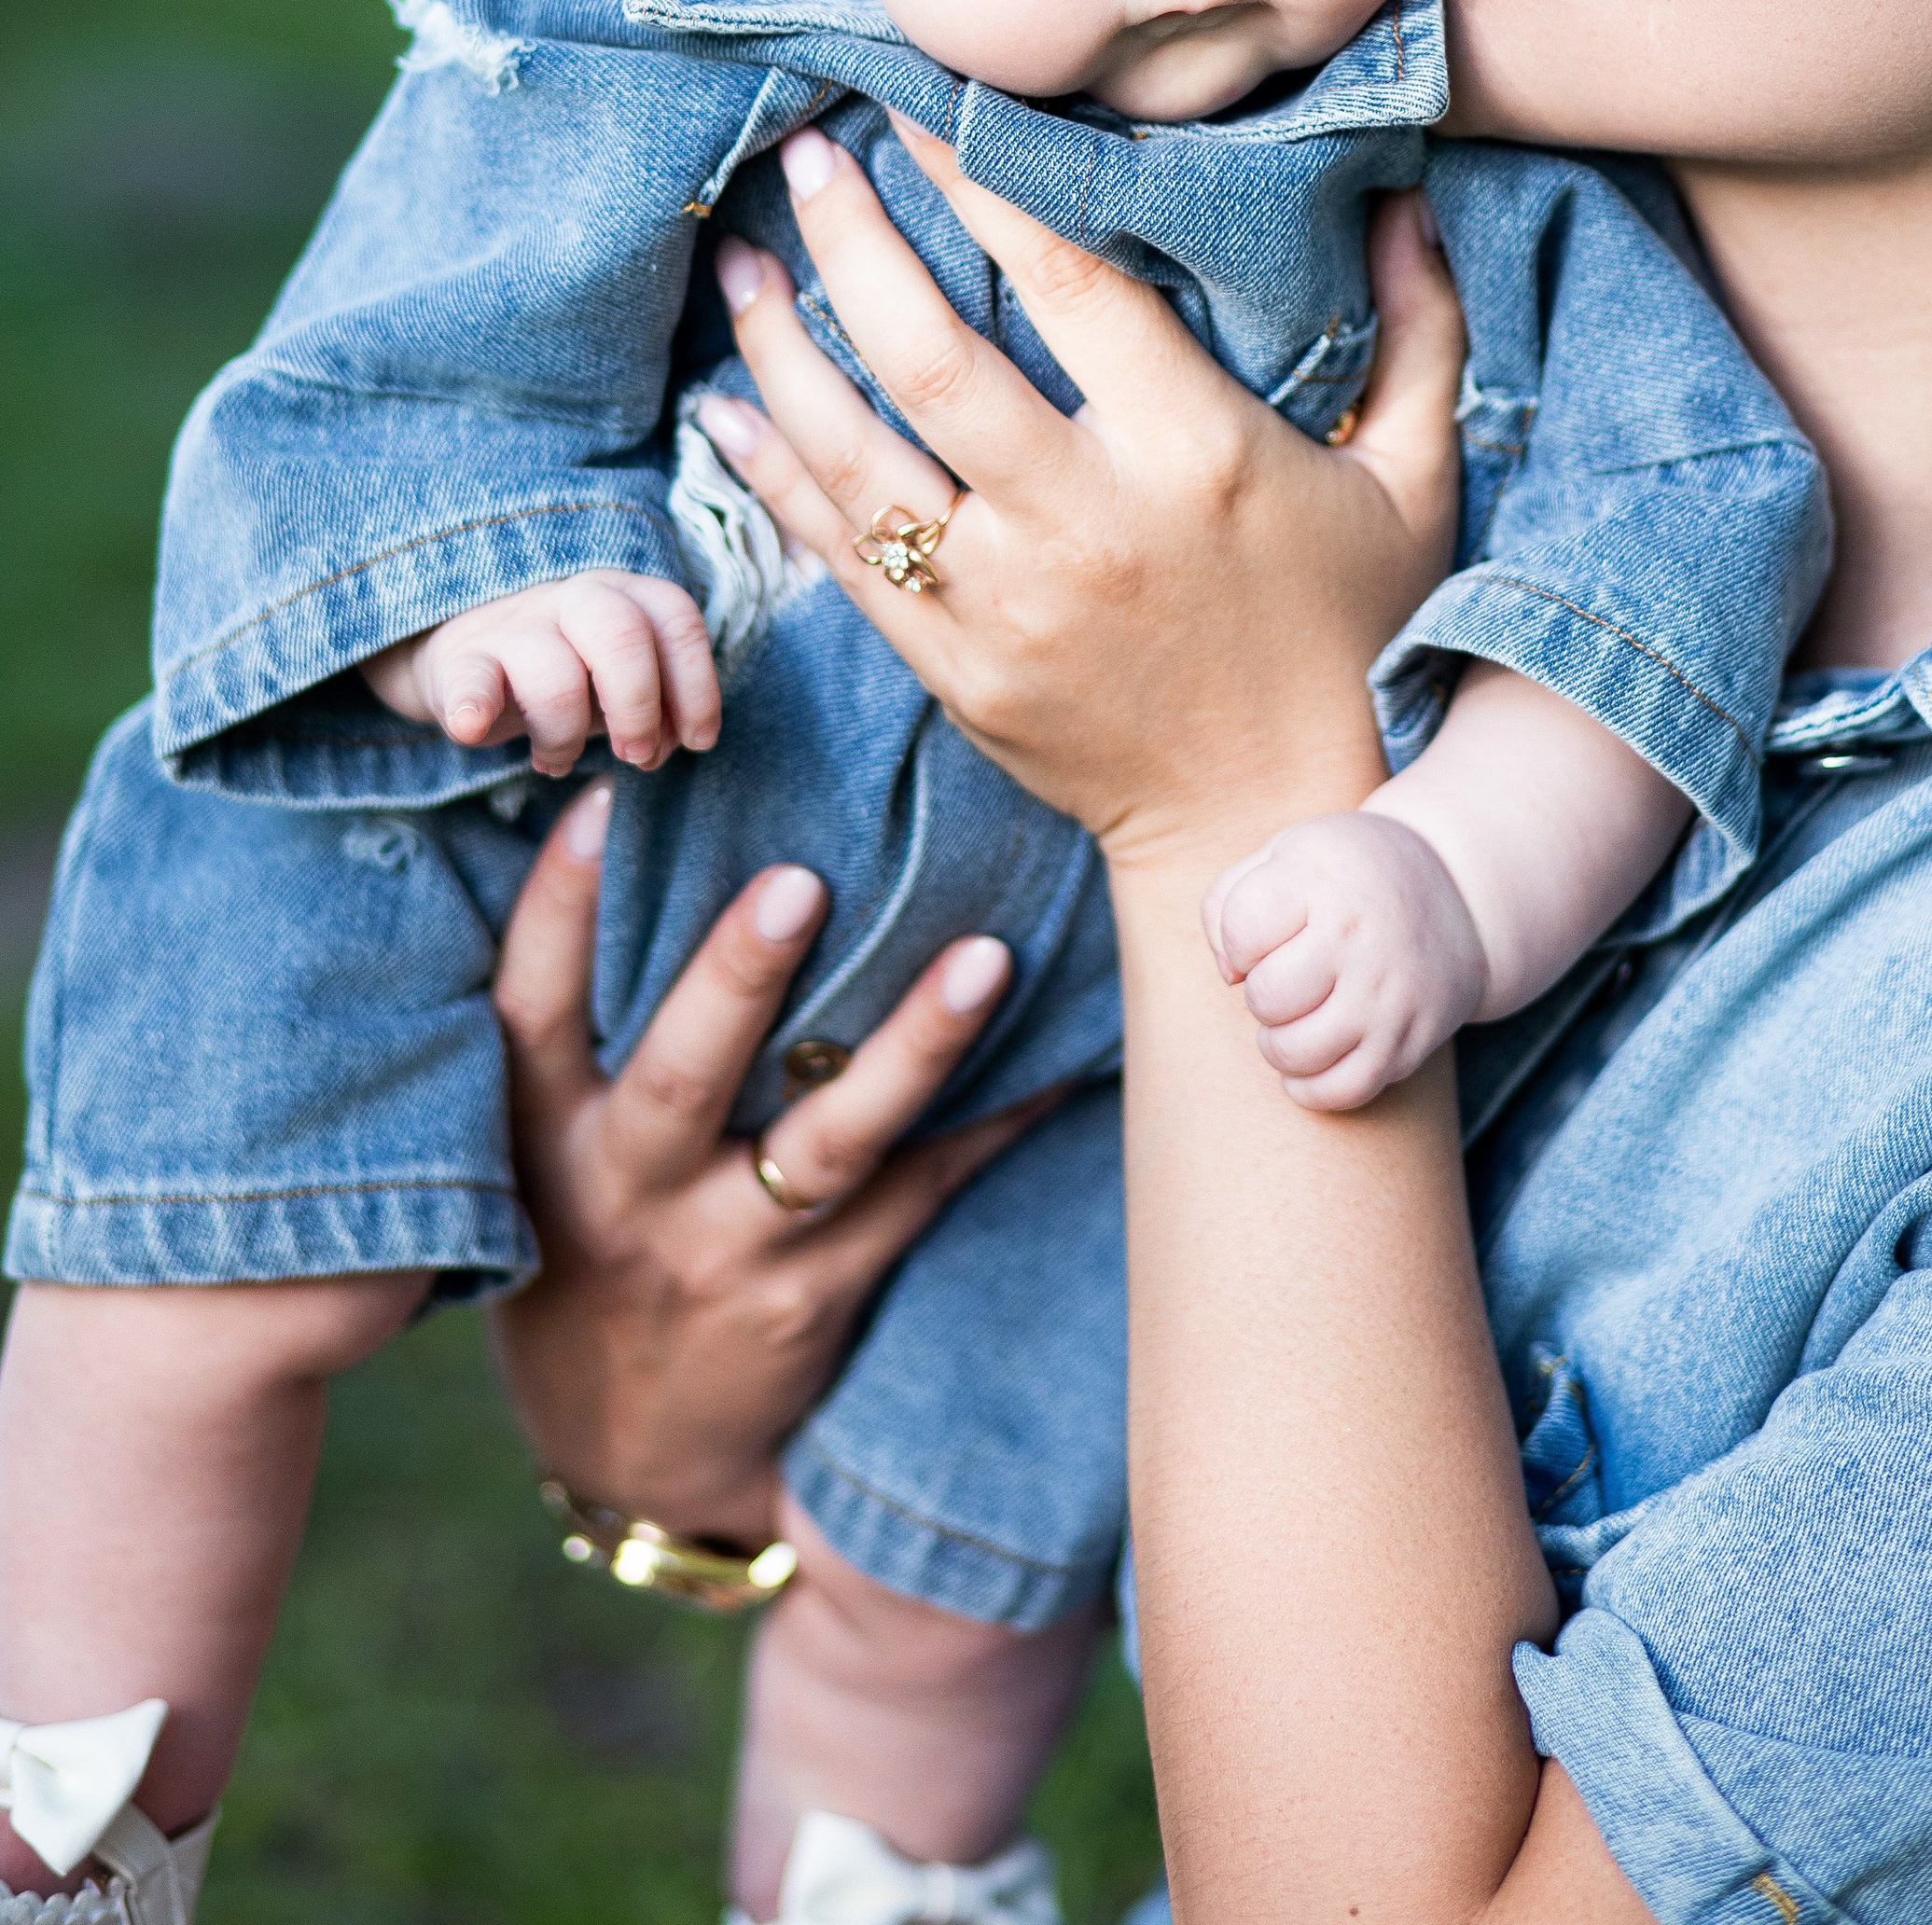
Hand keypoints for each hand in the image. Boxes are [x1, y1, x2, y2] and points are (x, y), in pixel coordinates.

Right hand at [364, 571, 719, 774]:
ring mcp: (513, 624)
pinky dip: (473, 707)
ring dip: (566, 737)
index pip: (676, 619)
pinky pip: (470, 682)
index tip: (698, 741)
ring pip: (556, 677)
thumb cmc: (564, 674)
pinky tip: (473, 729)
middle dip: (640, 708)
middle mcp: (573, 597)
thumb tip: (667, 747)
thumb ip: (654, 708)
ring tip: (557, 761)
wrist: (465, 656)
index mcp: (623, 594)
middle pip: (623, 635)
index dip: (697, 686)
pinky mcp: (459, 660)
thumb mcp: (616, 683)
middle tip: (636, 756)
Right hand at [488, 786, 1043, 1536]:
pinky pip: (916, 1198)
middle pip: (683, 1078)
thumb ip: (570, 1037)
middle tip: (800, 880)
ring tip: (988, 956)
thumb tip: (622, 827)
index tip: (603, 804)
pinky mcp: (816, 1297)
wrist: (631, 1460)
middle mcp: (628, 1196)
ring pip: (828, 1146)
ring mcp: (728, 1254)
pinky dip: (990, 1127)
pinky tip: (1064, 1061)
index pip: (533, 1014)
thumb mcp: (535, 1160)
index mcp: (544, 1143)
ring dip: (913, 1048)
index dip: (558, 909)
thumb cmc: (584, 1252)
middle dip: (738, 978)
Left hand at [695, 124, 1465, 874]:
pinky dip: (771, 475)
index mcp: (1195, 455)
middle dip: (851, 244)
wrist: (1274, 825)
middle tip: (807, 157)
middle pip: (931, 358)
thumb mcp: (1415, 487)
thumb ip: (1419, 336)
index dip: (984, 186)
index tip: (922, 109)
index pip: (1067, 286)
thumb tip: (1400, 200)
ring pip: (857, 455)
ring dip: (780, 351)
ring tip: (743, 263)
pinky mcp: (955, 672)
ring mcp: (1007, 606)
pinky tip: (728, 405)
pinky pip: (838, 556)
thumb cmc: (1349, 637)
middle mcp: (1086, 523)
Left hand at [1203, 810, 1488, 1110]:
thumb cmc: (1344, 876)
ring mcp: (1389, 994)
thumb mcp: (1284, 853)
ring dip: (1278, 1044)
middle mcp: (1360, 938)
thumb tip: (1230, 976)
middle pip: (1268, 997)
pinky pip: (1345, 1091)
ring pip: (1299, 1053)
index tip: (1262, 935)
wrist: (1454, 891)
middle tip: (1284, 978)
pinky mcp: (1412, 1039)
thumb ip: (1227, 902)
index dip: (1237, 941)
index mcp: (1322, 879)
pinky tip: (1312, 1057)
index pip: (1242, 928)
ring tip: (1293, 1018)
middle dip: (1260, 995)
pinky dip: (1311, 1087)